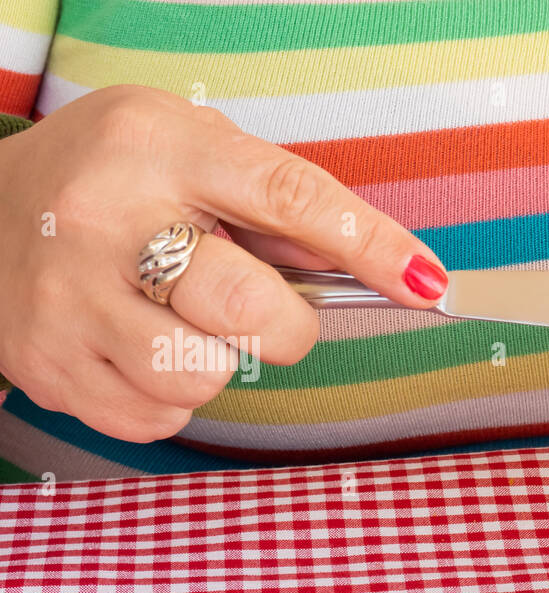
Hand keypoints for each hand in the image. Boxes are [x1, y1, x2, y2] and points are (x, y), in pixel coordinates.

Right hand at [0, 85, 448, 440]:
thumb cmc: (111, 184)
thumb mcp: (188, 151)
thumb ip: (277, 205)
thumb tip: (381, 266)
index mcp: (158, 147)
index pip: (291, 199)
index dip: (371, 248)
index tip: (426, 283)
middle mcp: (106, 220)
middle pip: (252, 312)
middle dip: (284, 328)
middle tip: (258, 311)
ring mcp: (67, 300)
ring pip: (205, 377)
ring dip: (218, 362)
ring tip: (181, 323)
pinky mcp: (50, 367)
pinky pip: (161, 416)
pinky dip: (171, 395)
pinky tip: (139, 350)